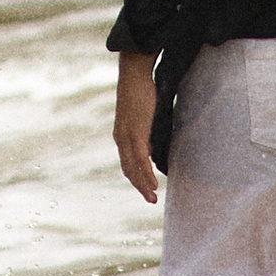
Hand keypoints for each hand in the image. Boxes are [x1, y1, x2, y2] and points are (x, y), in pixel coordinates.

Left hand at [113, 48, 159, 201]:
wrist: (134, 76)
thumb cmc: (140, 93)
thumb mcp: (143, 118)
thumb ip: (146, 133)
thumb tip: (151, 146)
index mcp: (121, 136)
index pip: (127, 164)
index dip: (136, 178)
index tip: (146, 190)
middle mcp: (121, 139)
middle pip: (128, 170)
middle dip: (140, 187)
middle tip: (151, 200)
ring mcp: (127, 137)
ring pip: (134, 168)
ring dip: (144, 185)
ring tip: (153, 197)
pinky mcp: (136, 133)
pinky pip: (140, 159)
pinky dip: (146, 174)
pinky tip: (154, 183)